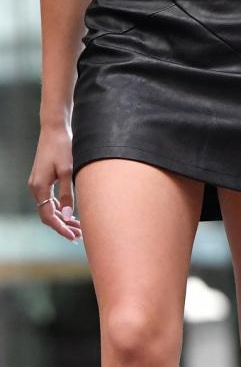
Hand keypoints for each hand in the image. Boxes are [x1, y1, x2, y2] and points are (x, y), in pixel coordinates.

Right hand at [28, 124, 81, 240]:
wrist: (55, 129)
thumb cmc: (62, 147)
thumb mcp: (67, 171)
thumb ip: (67, 194)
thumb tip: (67, 215)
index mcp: (39, 187)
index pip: (48, 216)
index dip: (61, 228)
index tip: (73, 237)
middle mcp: (35, 188)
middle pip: (48, 214)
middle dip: (63, 226)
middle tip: (79, 235)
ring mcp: (38, 184)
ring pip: (49, 208)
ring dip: (62, 218)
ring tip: (78, 227)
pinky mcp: (43, 179)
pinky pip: (50, 199)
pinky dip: (60, 207)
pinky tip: (71, 213)